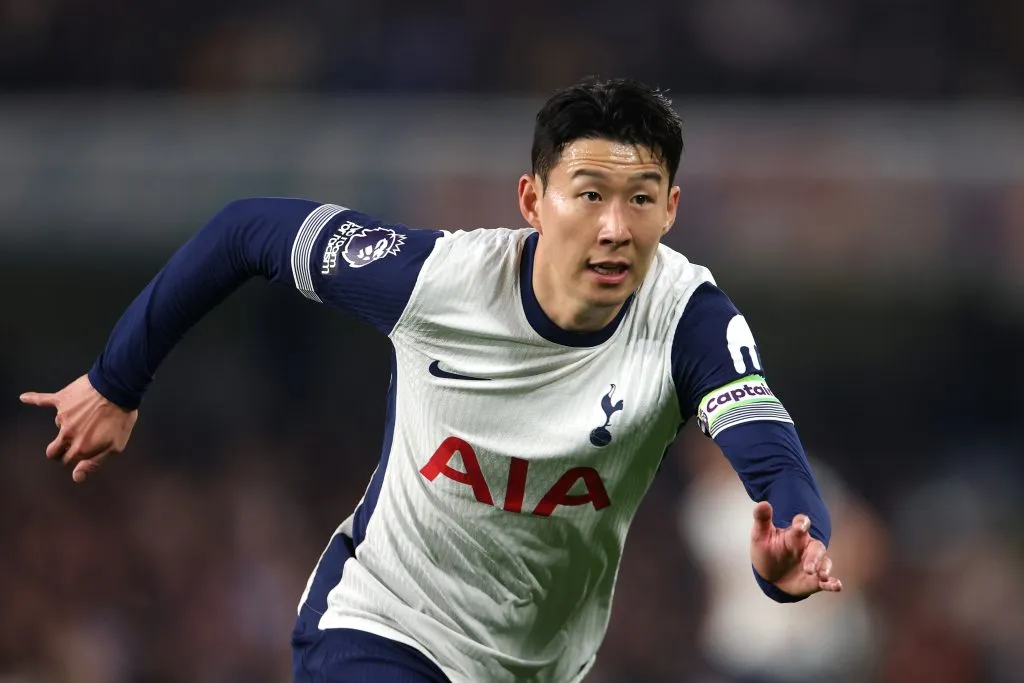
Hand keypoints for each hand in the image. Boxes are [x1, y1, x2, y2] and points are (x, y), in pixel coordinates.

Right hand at [20, 374, 137, 482]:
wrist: (118, 390)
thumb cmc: (120, 419)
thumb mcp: (115, 446)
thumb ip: (94, 462)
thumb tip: (76, 477)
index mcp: (80, 447)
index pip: (66, 460)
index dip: (73, 458)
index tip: (79, 453)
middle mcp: (67, 434)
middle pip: (53, 450)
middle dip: (59, 450)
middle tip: (71, 442)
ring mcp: (62, 417)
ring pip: (58, 425)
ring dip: (68, 422)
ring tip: (88, 413)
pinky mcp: (61, 400)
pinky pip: (43, 399)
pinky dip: (33, 398)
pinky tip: (24, 398)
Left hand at [750, 500, 841, 597]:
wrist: (769, 575)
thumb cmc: (766, 551)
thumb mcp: (760, 536)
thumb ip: (762, 520)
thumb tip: (763, 503)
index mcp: (794, 534)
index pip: (801, 524)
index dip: (802, 523)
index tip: (800, 526)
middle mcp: (807, 547)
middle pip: (817, 547)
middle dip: (814, 557)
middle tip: (808, 567)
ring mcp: (813, 563)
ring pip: (824, 563)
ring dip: (825, 569)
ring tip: (823, 576)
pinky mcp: (816, 579)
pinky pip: (827, 581)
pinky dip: (833, 583)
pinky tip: (836, 586)